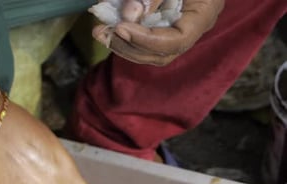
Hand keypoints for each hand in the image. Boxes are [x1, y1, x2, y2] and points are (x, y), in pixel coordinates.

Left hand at [93, 0, 224, 65]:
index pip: (179, 40)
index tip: (121, 27)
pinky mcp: (162, 26)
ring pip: (150, 53)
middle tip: (102, 31)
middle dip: (129, 45)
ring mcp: (178, 28)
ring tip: (99, 31)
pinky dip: (123, 37)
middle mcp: (194, 25)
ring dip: (121, 45)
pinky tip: (105, 27)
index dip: (147, 39)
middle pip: (162, 53)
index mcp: (205, 10)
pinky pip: (143, 42)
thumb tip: (129, 15)